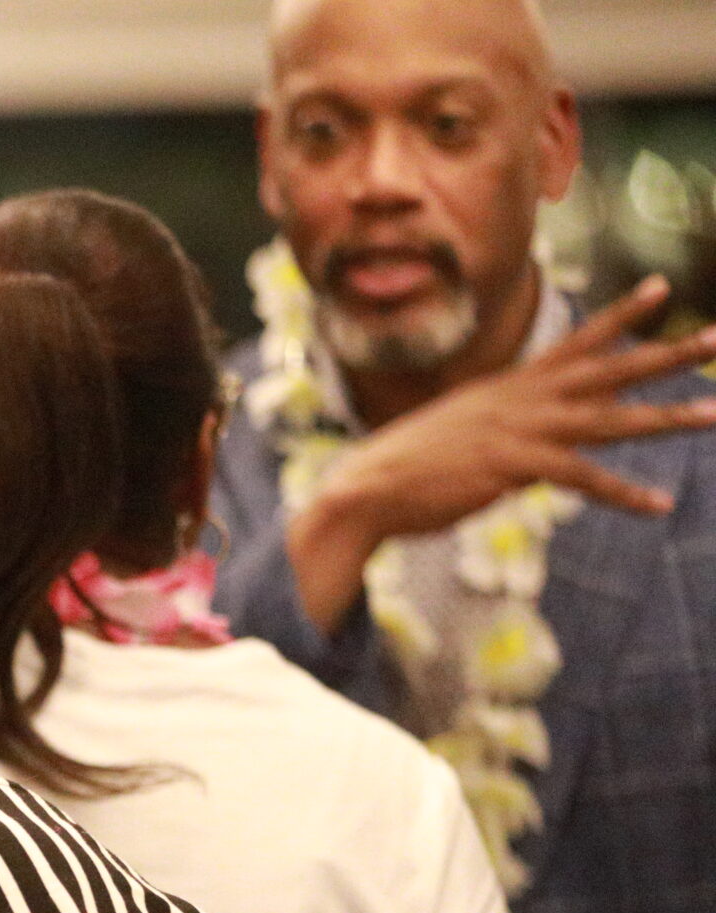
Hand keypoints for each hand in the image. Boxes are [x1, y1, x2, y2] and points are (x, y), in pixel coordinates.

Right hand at [289, 277, 715, 632]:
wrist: (365, 488)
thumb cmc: (406, 467)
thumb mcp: (459, 432)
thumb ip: (499, 430)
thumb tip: (519, 445)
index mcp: (510, 387)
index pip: (577, 342)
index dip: (621, 315)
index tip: (662, 287)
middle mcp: (522, 399)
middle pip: (609, 369)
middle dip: (667, 352)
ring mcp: (521, 430)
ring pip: (611, 418)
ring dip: (668, 416)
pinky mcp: (515, 467)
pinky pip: (585, 480)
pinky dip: (625, 494)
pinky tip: (660, 504)